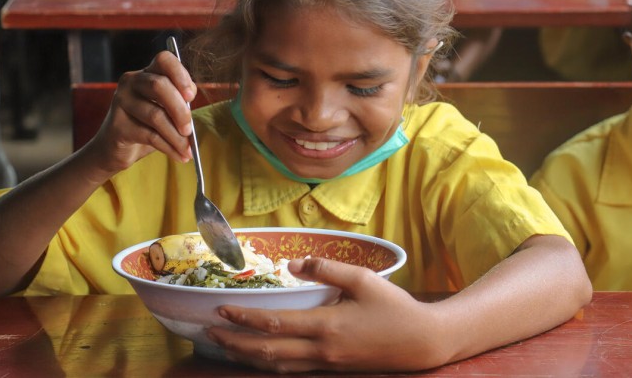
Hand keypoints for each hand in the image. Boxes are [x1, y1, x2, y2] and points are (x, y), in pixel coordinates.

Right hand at [86, 50, 196, 174]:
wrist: (115, 148)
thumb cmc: (146, 125)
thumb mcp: (166, 110)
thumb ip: (179, 102)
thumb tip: (192, 107)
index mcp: (147, 73)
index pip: (164, 59)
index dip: (180, 74)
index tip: (191, 96)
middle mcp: (131, 82)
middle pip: (160, 86)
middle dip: (180, 110)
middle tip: (190, 130)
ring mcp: (121, 101)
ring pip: (156, 115)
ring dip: (177, 136)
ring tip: (188, 150)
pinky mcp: (118, 125)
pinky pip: (150, 135)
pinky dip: (169, 148)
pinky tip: (180, 156)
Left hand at [207, 258, 448, 372]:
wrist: (421, 342)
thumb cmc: (394, 307)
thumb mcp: (363, 279)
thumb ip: (327, 269)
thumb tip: (293, 264)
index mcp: (326, 326)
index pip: (273, 324)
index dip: (244, 319)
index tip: (222, 310)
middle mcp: (321, 350)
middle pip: (267, 351)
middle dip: (235, 344)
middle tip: (210, 334)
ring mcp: (326, 363)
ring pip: (276, 366)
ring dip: (247, 357)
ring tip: (226, 347)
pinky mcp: (332, 368)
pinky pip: (292, 369)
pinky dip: (269, 363)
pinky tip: (261, 357)